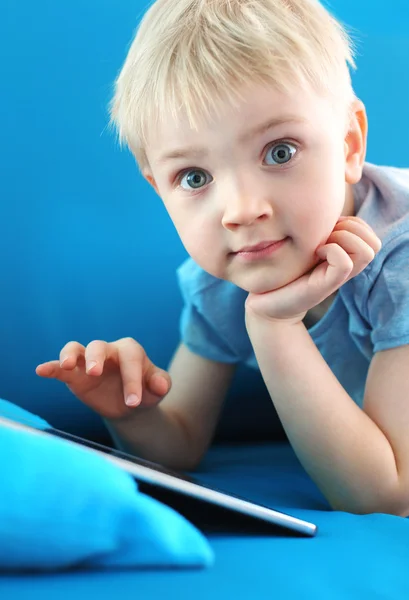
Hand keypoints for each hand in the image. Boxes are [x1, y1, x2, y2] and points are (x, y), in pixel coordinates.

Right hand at [35, 338, 171, 419]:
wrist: (132, 404)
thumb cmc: (146, 391)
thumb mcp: (157, 389)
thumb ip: (160, 384)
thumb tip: (161, 385)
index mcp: (130, 351)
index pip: (130, 358)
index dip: (132, 378)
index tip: (134, 402)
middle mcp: (108, 352)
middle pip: (99, 346)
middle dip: (96, 358)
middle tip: (95, 373)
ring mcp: (89, 362)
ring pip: (77, 349)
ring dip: (70, 354)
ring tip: (67, 365)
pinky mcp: (74, 375)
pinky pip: (60, 368)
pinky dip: (51, 367)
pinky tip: (41, 370)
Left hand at [245, 216, 381, 324]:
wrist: (266, 300)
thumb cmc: (282, 270)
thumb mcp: (304, 244)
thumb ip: (320, 230)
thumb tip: (326, 207)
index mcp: (345, 256)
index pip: (370, 235)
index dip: (353, 224)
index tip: (327, 229)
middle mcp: (347, 267)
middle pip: (375, 243)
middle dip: (352, 229)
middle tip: (325, 236)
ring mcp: (338, 277)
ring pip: (368, 251)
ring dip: (344, 238)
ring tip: (321, 244)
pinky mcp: (325, 286)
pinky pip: (344, 262)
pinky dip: (331, 250)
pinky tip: (314, 253)